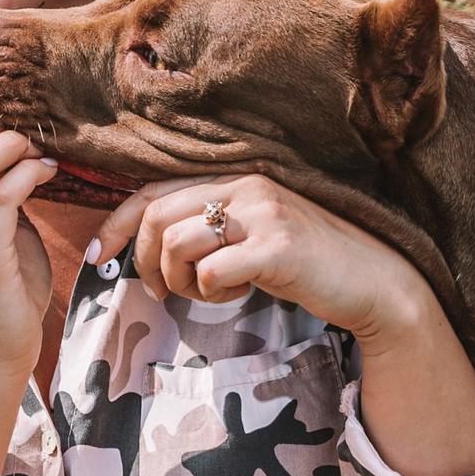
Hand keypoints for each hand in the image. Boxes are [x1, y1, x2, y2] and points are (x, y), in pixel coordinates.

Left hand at [90, 175, 430, 345]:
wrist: (374, 282)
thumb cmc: (311, 264)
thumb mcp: (256, 235)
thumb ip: (214, 229)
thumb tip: (155, 248)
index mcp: (238, 180)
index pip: (155, 191)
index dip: (118, 224)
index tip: (100, 257)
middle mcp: (248, 187)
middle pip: (158, 217)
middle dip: (145, 262)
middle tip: (158, 291)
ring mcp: (264, 214)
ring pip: (178, 243)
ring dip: (179, 281)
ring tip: (207, 295)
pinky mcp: (277, 248)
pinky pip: (211, 272)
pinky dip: (211, 293)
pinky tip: (237, 296)